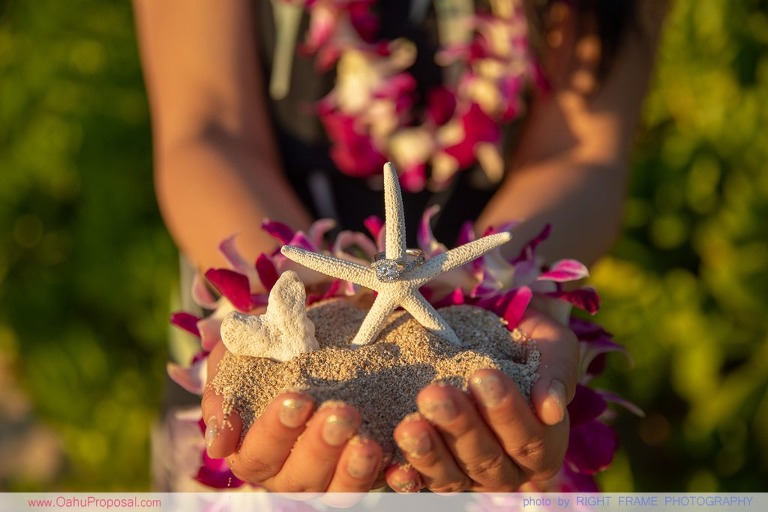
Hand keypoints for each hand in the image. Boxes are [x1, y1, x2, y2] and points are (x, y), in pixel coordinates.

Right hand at [201, 342, 385, 491]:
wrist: (310, 339)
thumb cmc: (266, 351)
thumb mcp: (236, 360)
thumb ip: (222, 394)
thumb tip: (221, 442)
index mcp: (255, 452)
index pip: (258, 454)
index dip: (275, 431)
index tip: (298, 397)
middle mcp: (289, 474)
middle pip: (300, 478)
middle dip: (320, 447)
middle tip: (342, 414)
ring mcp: (330, 477)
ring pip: (338, 491)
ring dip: (353, 470)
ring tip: (368, 443)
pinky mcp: (365, 471)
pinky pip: (378, 484)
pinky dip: (391, 476)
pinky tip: (399, 460)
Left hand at [385, 308, 577, 491]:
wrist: (490, 338)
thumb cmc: (526, 343)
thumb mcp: (552, 346)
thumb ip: (557, 372)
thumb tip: (550, 407)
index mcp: (543, 446)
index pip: (529, 437)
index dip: (507, 411)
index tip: (483, 376)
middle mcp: (507, 470)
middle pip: (486, 458)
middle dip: (459, 425)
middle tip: (434, 393)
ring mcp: (468, 476)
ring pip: (450, 476)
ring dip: (428, 452)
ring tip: (409, 426)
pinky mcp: (434, 474)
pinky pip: (420, 482)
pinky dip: (406, 478)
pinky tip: (391, 468)